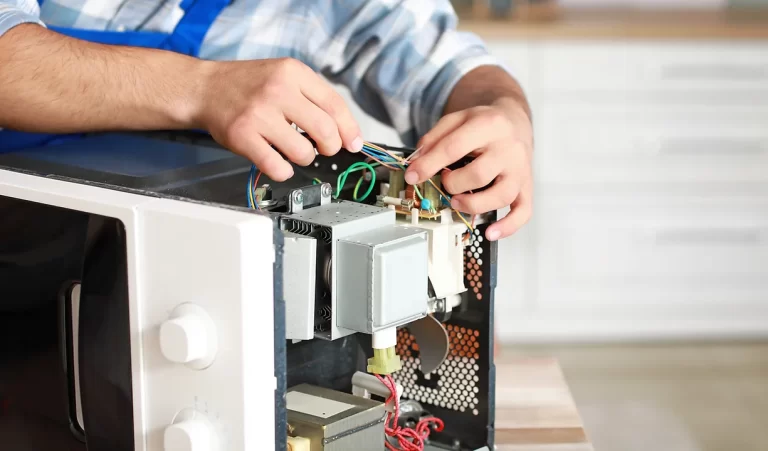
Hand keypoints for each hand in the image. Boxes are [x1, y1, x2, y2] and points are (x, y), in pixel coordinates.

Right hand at [196, 58, 362, 180]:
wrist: (205, 88)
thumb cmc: (249, 85)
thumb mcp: (284, 76)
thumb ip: (314, 98)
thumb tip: (347, 133)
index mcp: (293, 72)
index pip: (335, 105)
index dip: (349, 129)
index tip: (354, 144)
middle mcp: (277, 90)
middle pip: (325, 131)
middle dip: (330, 147)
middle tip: (323, 149)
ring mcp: (259, 114)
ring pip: (303, 152)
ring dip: (305, 158)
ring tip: (294, 150)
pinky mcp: (243, 136)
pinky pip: (277, 166)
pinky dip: (284, 171)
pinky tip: (280, 162)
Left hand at [404, 98, 532, 240]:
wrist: (515, 121)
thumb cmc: (484, 123)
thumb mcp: (457, 119)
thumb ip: (434, 137)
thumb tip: (416, 162)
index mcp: (488, 125)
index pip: (454, 147)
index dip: (429, 164)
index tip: (412, 176)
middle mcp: (508, 148)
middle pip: (479, 175)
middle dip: (453, 184)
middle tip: (445, 181)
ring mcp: (520, 169)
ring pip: (501, 196)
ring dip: (473, 205)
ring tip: (457, 201)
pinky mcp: (526, 186)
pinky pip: (524, 211)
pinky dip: (508, 226)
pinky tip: (490, 232)